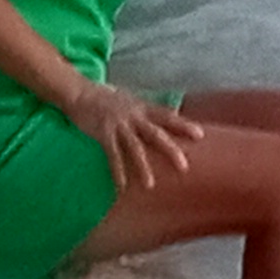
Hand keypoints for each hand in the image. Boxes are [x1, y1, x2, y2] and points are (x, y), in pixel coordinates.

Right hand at [68, 81, 200, 188]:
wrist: (79, 92)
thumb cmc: (105, 97)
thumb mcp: (130, 100)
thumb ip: (145, 111)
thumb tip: (165, 117)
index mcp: (142, 107)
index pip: (166, 116)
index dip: (183, 125)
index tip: (200, 135)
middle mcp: (133, 115)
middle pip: (156, 134)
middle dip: (170, 150)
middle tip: (184, 167)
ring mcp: (118, 124)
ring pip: (135, 148)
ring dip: (143, 168)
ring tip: (150, 185)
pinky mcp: (103, 133)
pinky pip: (112, 155)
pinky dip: (117, 171)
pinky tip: (122, 186)